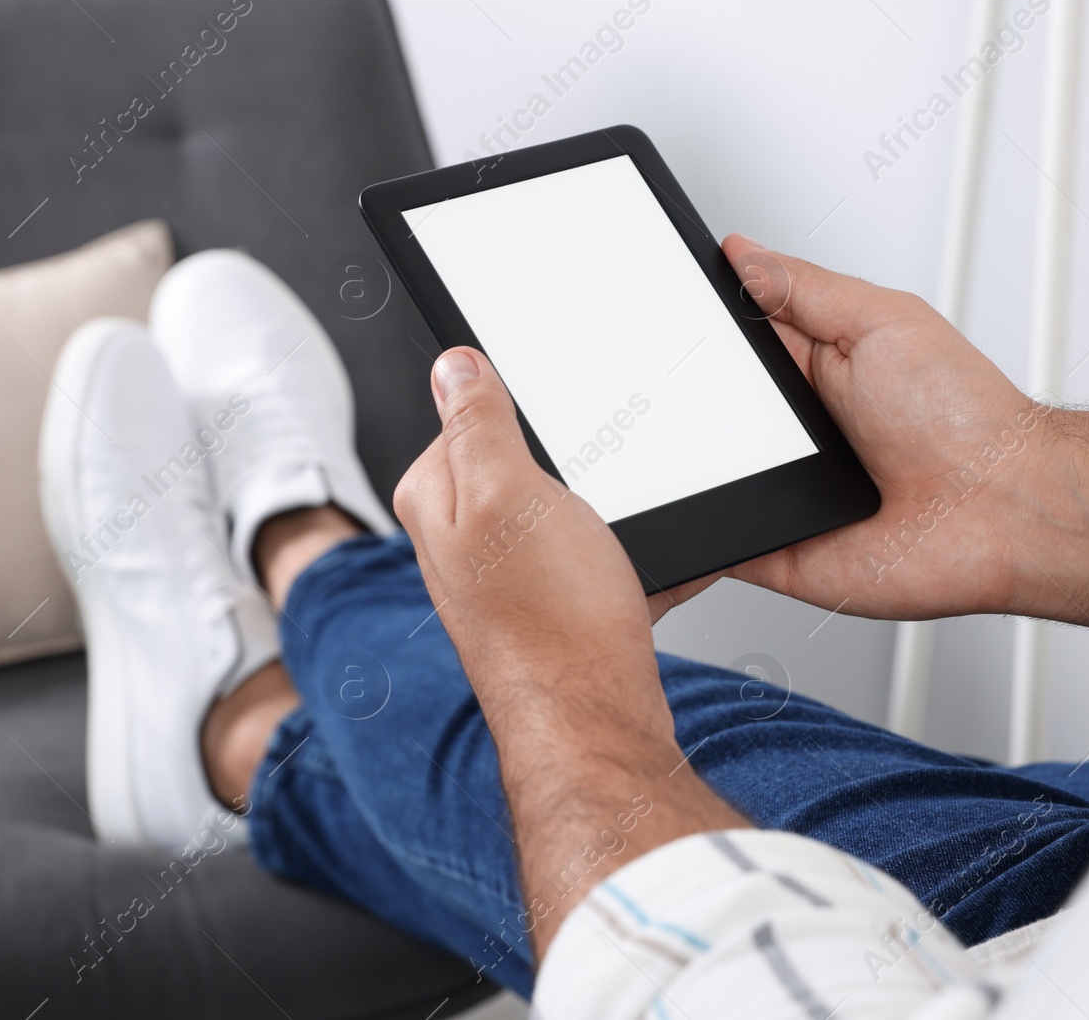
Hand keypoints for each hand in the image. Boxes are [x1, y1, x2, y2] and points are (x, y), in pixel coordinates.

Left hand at [393, 347, 746, 961]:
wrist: (595, 724)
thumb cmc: (547, 621)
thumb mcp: (506, 491)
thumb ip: (474, 422)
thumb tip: (452, 365)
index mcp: (434, 500)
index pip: (464, 417)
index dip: (520, 415)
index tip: (559, 428)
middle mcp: (458, 543)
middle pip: (520, 464)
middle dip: (570, 466)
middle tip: (599, 488)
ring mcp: (503, 580)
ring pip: (566, 514)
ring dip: (608, 517)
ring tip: (625, 540)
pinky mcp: (550, 611)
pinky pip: (597, 562)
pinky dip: (629, 562)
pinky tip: (654, 570)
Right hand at [675, 235, 1088, 648]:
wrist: (1003, 510)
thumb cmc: (965, 416)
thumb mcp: (880, 320)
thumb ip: (803, 288)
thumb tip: (741, 253)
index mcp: (814, 368)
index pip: (732, 340)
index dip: (694, 326)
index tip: (655, 308)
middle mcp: (795, 429)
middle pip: (705, 406)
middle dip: (678, 392)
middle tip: (662, 375)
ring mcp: (783, 488)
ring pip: (700, 472)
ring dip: (683, 459)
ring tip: (681, 441)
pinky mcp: (776, 546)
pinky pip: (714, 540)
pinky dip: (691, 529)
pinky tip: (677, 505)